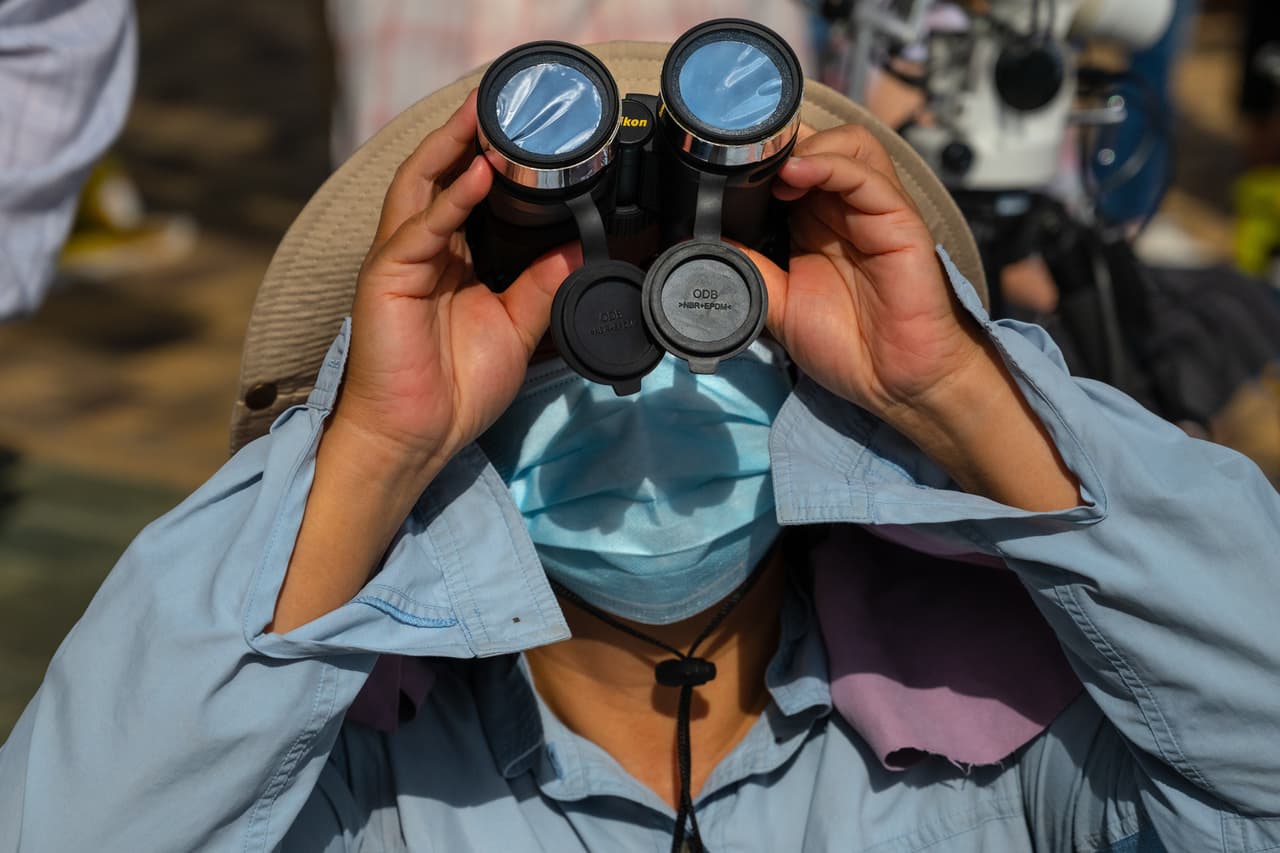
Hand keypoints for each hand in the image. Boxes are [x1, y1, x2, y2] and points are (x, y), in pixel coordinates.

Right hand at [334, 90, 577, 479]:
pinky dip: (449, 201)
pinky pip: (420, 229)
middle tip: (500, 100)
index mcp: (451, 260)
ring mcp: (400, 260)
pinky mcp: (386, 277)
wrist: (419, 436)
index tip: (525, 133)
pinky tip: (478, 175)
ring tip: (483, 114)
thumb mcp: (517, 328)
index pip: (467, 194)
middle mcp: (423, 251)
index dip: (490, 160)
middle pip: (439, 175)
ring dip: (451, 147)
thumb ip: (543, 285)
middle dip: (465, 135)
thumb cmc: (455, 388)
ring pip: (421, 186)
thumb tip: (577, 245)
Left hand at [747, 124, 1078, 511]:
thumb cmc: (848, 346)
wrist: (895, 383)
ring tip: (773, 168)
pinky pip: (869, 178)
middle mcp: (843, 209)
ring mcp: (873, 212)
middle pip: (818, 143)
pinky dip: (831, 166)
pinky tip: (798, 174)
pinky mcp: (899, 223)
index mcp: (814, 223)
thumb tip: (704, 245)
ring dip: (809, 145)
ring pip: (849, 145)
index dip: (761, 156)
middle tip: (745, 157)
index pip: (790, 166)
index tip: (722, 162)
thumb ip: (748, 270)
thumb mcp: (779, 305)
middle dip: (781, 141)